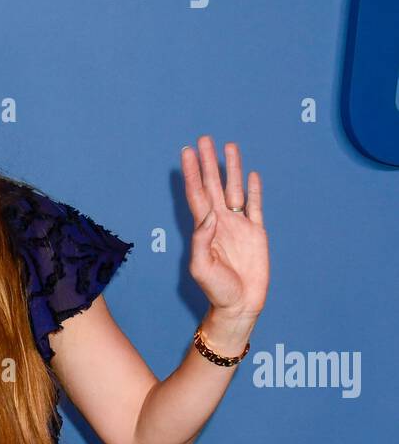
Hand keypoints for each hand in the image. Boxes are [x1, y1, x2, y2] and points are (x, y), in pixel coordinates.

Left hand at [181, 136, 269, 320]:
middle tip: (204, 139)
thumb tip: (208, 215)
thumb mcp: (201, 268)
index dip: (192, 173)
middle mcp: (220, 222)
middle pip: (213, 185)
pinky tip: (251, 174)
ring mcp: (239, 226)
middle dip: (208, 162)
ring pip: (234, 189)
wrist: (239, 305)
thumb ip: (201, 241)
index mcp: (204, 229)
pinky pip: (255, 206)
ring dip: (231, 168)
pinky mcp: (257, 232)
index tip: (187, 153)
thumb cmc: (216, 290)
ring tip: (228, 146)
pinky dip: (254, 189)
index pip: (196, 195)